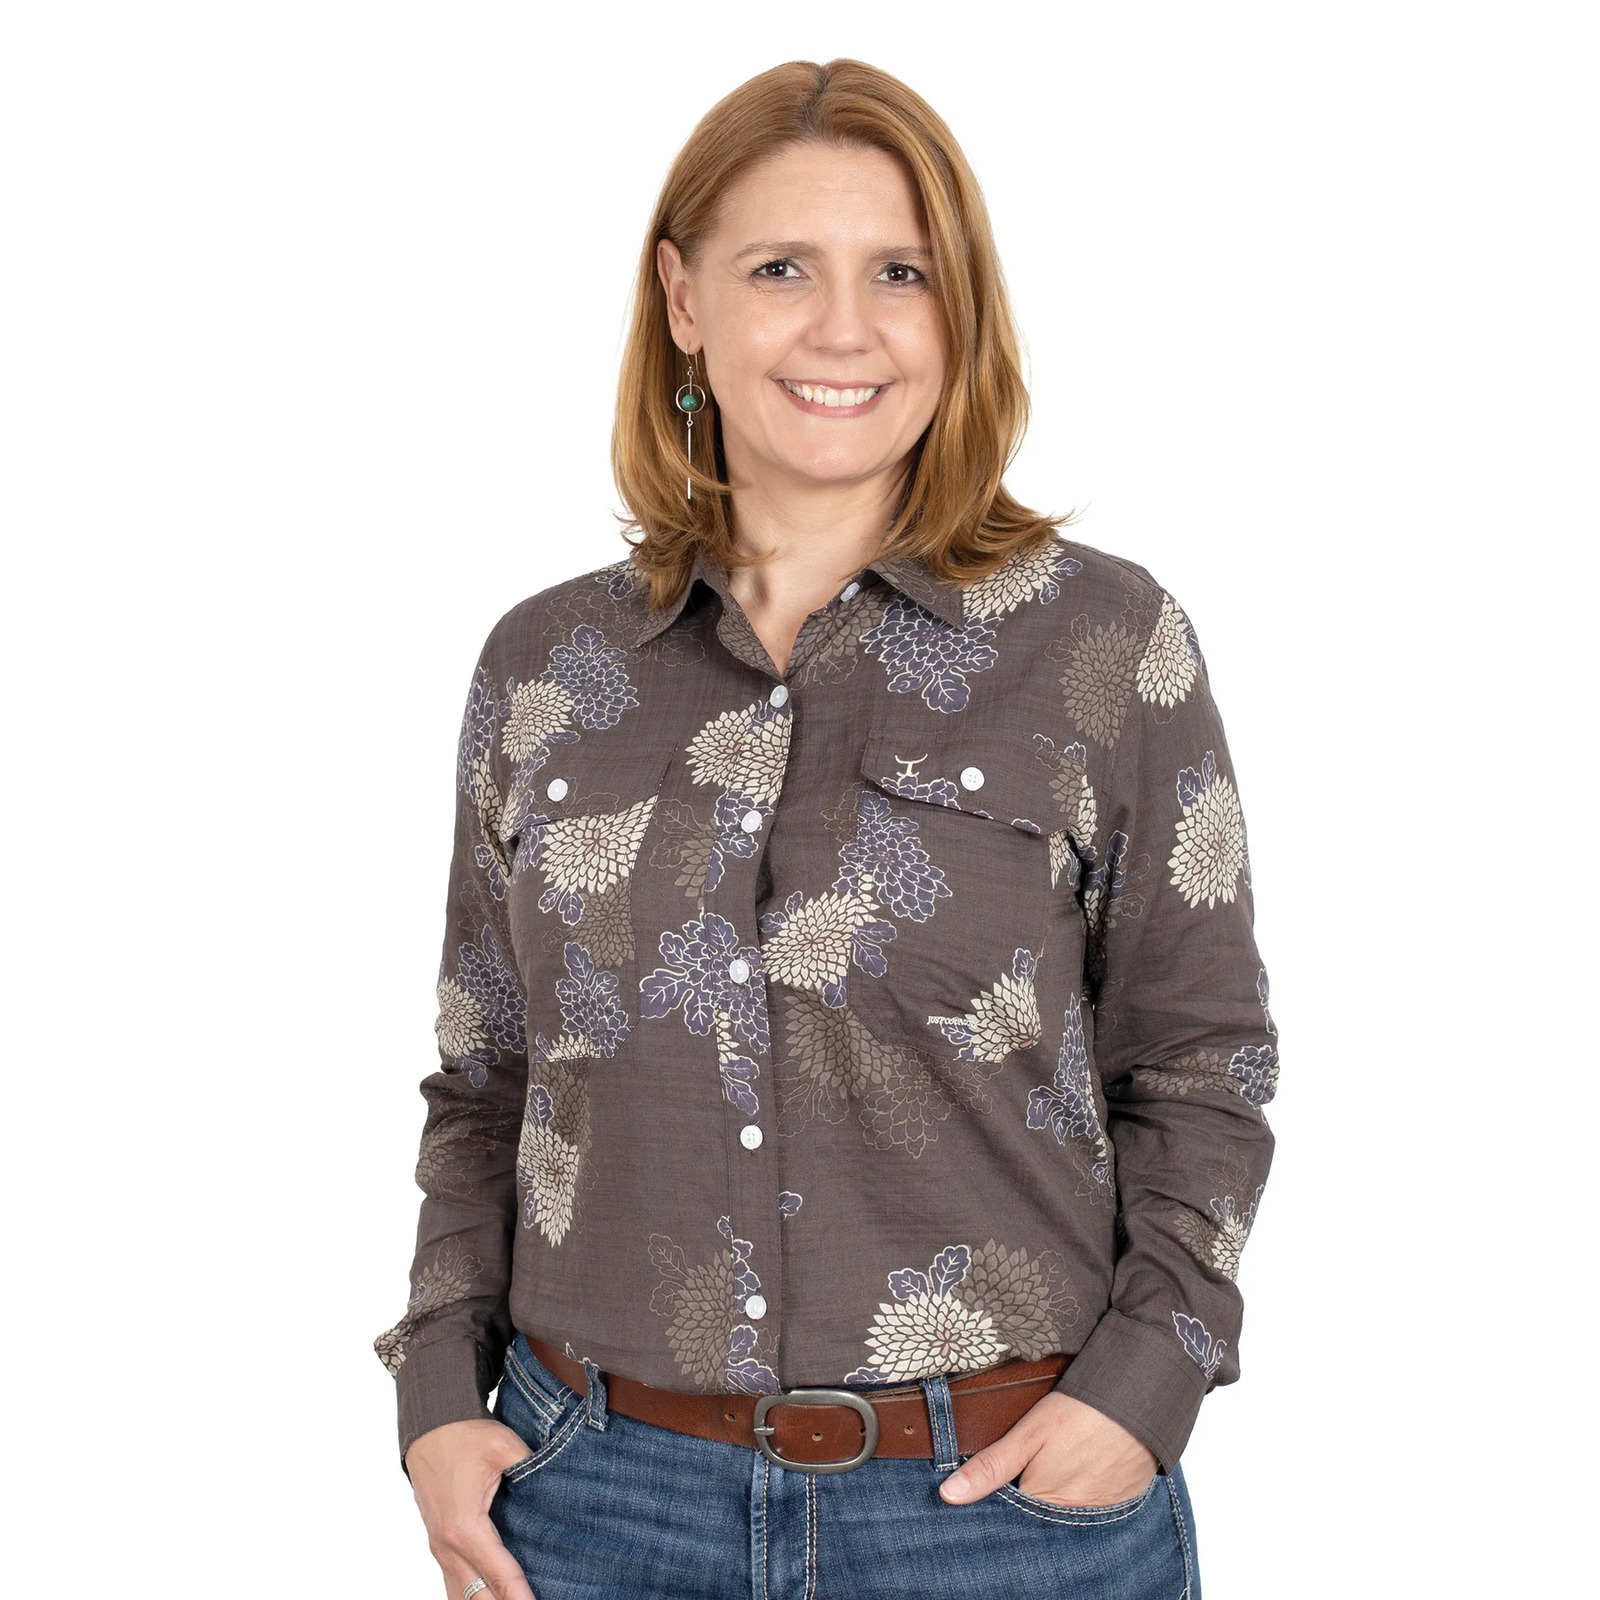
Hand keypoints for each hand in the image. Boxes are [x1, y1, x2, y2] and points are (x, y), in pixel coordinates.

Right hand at [405, 1417, 539, 1599]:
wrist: (428, 1427)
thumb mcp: (504, 1446)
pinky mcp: (439, 1546)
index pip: (500, 1575)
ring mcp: (440, 1550)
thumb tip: (563, 1484)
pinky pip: (454, 1586)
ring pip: (461, 1597)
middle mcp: (448, 1547)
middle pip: (478, 1598)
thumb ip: (533, 1468)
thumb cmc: (465, 1436)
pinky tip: (495, 1597)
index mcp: (465, 1527)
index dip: (522, 1598)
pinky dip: (473, 1597)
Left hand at [937, 1392, 1157, 1508]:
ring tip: (1058, 1463)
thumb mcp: (1030, 1431)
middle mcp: (1072, 1517)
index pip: (1010, 1516)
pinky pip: (1092, 1509)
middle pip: (1038, 1517)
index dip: (1000, 1499)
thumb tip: (949, 1495)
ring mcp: (1100, 1513)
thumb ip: (992, 1466)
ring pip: (1064, 1514)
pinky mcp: (1121, 1503)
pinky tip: (1081, 1469)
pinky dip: (1083, 1495)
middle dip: (1027, 1500)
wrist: (1140, 1397)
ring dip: (1056, 1497)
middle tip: (1033, 1464)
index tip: (998, 1481)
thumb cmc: (1080, 1410)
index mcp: (1044, 1501)